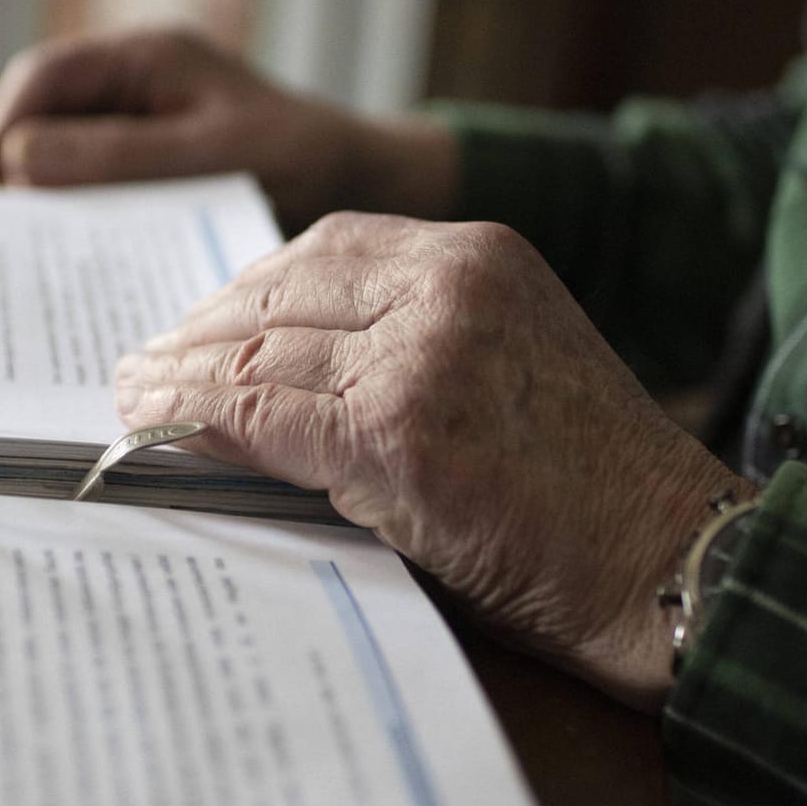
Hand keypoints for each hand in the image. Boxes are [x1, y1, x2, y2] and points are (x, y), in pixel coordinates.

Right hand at [0, 29, 458, 232]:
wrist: (368, 183)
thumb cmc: (303, 158)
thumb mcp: (213, 157)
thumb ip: (122, 157)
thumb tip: (22, 161)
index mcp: (148, 59)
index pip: (45, 81)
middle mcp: (137, 85)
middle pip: (43, 119)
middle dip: (5, 174)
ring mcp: (146, 128)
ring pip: (67, 159)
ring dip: (39, 205)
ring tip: (6, 262)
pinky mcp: (158, 172)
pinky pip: (102, 193)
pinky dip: (80, 226)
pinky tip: (66, 270)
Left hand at [114, 212, 757, 709]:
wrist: (668, 557)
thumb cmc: (588, 486)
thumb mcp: (502, 368)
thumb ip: (403, 343)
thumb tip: (275, 371)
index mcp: (480, 255)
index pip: (325, 249)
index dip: (246, 290)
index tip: (199, 326)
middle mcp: (452, 282)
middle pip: (281, 290)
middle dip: (203, 330)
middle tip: (149, 366)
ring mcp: (427, 349)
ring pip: (261, 351)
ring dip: (184, 379)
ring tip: (138, 398)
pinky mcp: (402, 428)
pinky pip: (266, 416)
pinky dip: (203, 423)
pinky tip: (162, 430)